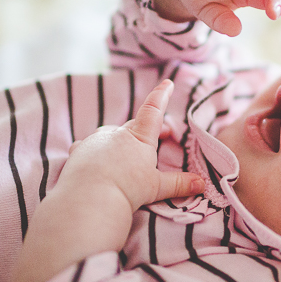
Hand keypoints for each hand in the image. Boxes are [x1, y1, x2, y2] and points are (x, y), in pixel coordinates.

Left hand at [5, 80, 203, 281]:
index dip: (161, 95)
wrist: (88, 199)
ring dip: (119, 143)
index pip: (153, 109)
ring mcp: (95, 140)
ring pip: (110, 136)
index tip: (167, 82)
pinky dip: (96, 152)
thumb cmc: (127, 190)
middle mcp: (116, 133)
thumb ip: (179, 184)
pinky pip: (89, 147)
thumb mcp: (156, 188)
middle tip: (162, 138)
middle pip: (134, 127)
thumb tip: (203, 184)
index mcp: (138, 137)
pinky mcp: (78, 151)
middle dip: (146, 132)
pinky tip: (97, 163)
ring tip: (124, 159)